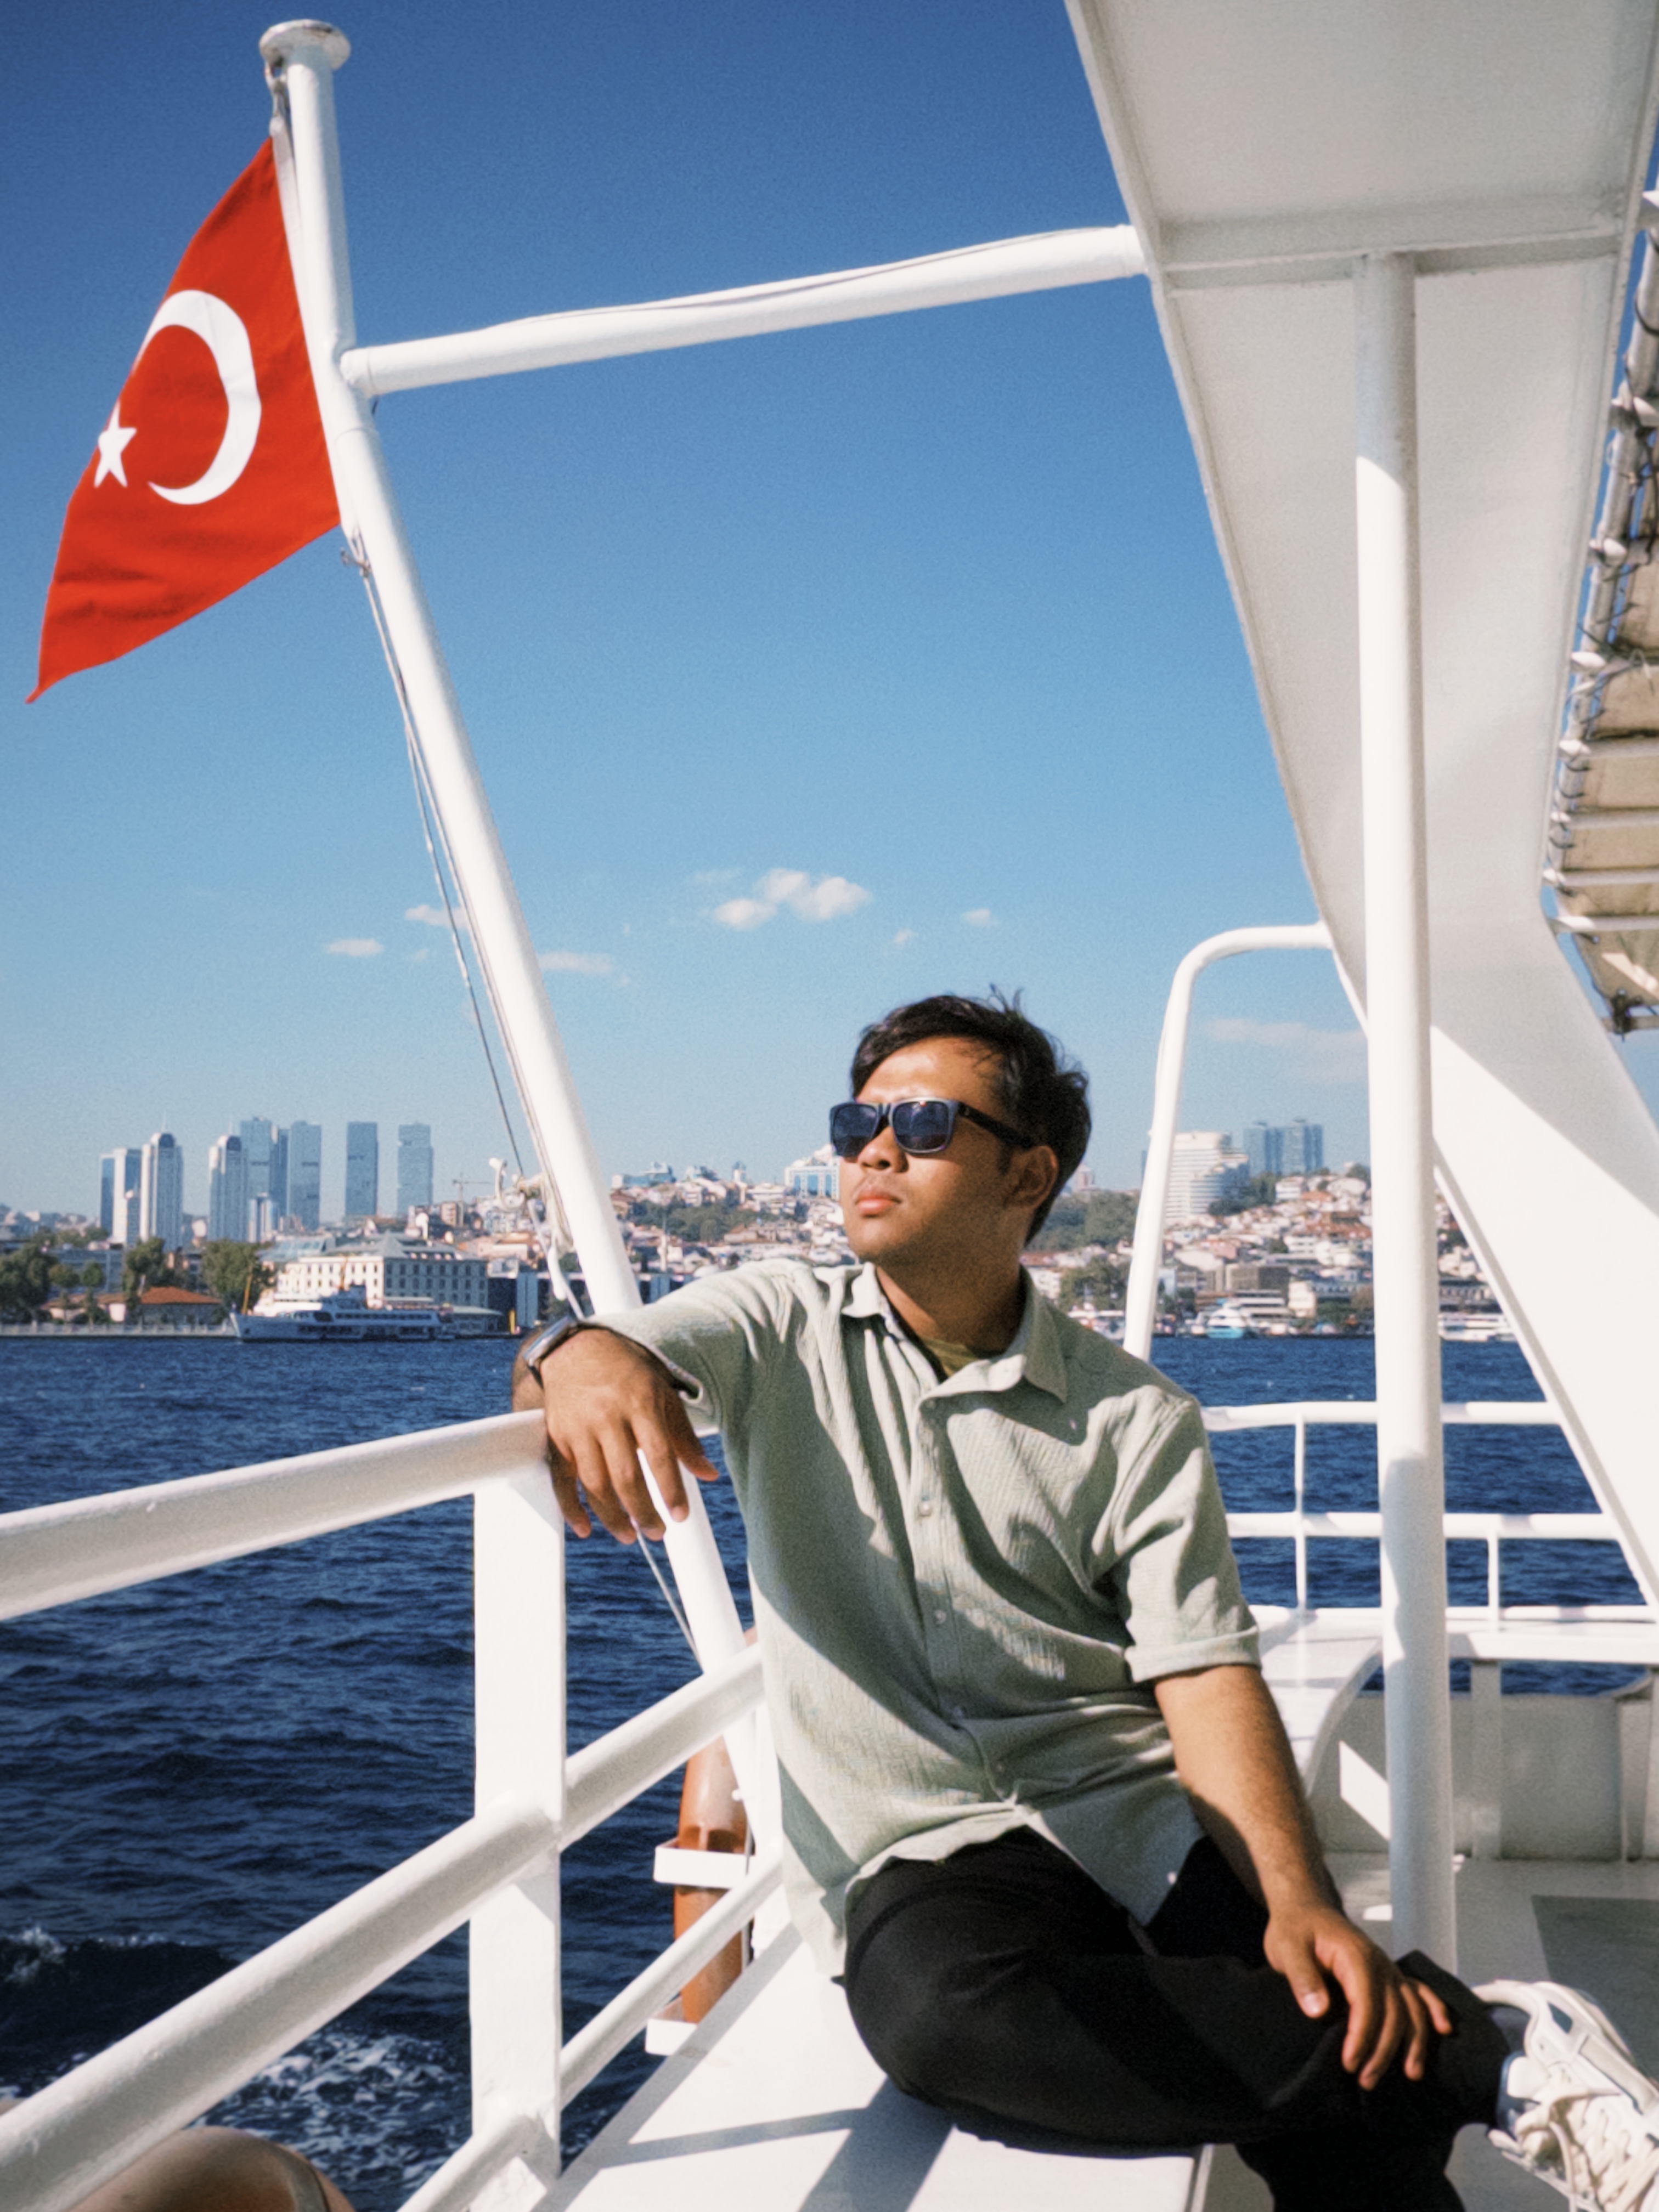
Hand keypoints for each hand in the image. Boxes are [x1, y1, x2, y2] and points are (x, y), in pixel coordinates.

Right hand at [512, 1326, 717, 1543]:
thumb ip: (684, 1438)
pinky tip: (585, 1527)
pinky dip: (571, 1508)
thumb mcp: (662, 1396)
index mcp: (639, 1404)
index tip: (680, 1515)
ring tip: (629, 1535)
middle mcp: (607, 1417)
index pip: (659, 1455)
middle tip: (656, 1532)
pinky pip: (562, 1480)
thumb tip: (708, 1475)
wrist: (575, 1350)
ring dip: (612, 1516)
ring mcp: (579, 1429)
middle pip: (626, 1477)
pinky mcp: (557, 1438)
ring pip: (594, 1484)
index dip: (671, 1490)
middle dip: (643, 1512)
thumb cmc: (627, 1374)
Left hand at [1263, 1900, 1453, 2089]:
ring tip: (1410, 2074)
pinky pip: (1419, 1992)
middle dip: (1383, 2051)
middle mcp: (1380, 1963)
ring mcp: (1388, 1968)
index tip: (1349, 2064)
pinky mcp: (1390, 1974)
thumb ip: (1302, 1977)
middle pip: (1394, 2013)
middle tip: (1366, 2082)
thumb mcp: (1286, 1947)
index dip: (1362, 2037)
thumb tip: (1318, 2011)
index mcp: (1356, 1956)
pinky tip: (1443, 2030)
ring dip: (1413, 2042)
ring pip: (1412, 2008)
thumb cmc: (1294, 1928)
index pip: (1367, 2004)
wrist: (1305, 1906)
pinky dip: (1433, 2010)